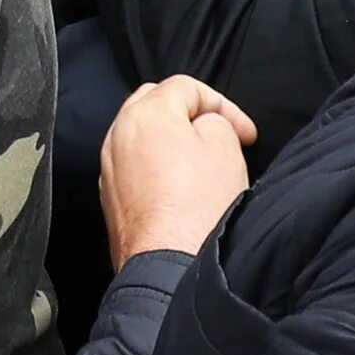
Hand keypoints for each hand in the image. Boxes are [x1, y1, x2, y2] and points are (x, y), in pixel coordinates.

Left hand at [98, 76, 255, 267]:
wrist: (171, 268)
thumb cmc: (198, 209)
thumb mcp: (226, 147)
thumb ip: (215, 121)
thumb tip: (206, 125)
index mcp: (145, 113)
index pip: (186, 86)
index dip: (223, 105)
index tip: (244, 132)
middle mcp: (118, 134)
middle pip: (157, 104)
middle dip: (191, 115)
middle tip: (221, 137)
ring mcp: (110, 167)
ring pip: (143, 137)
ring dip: (172, 142)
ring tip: (203, 165)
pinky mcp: (112, 197)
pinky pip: (136, 168)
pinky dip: (157, 168)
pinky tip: (181, 190)